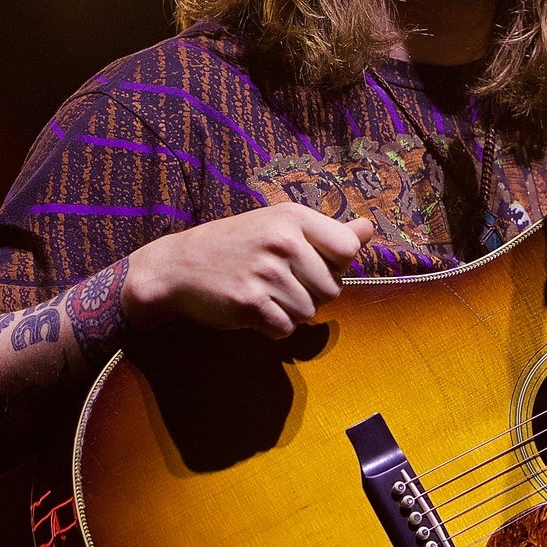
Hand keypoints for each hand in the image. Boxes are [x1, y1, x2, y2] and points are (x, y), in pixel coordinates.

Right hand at [122, 203, 376, 336]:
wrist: (178, 267)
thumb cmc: (236, 244)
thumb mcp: (280, 225)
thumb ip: (327, 231)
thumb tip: (369, 229)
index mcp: (292, 217)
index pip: (348, 249)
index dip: (337, 265)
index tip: (313, 264)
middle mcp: (282, 241)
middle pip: (332, 288)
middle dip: (312, 294)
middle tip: (282, 283)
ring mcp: (266, 273)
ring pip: (309, 312)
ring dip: (291, 312)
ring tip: (265, 294)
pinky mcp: (250, 303)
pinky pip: (286, 329)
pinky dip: (274, 327)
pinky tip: (255, 310)